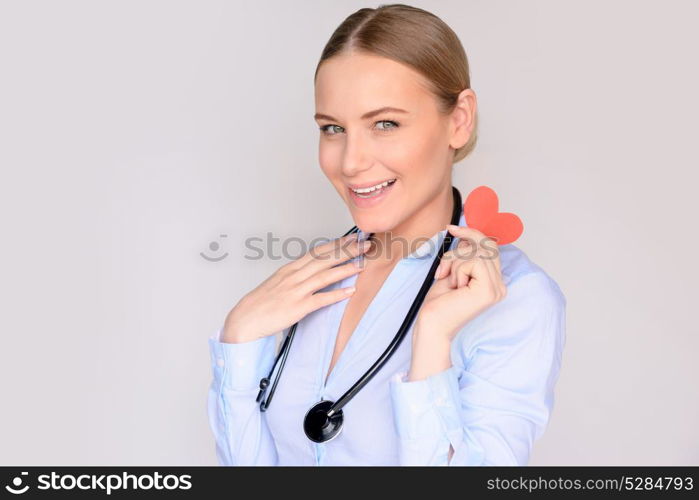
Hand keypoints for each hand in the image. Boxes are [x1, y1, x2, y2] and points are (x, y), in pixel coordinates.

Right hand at [222, 234, 371, 342]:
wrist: (245, 319)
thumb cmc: (262, 302)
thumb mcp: (279, 282)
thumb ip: (297, 275)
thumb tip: (314, 270)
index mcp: (290, 269)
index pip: (317, 252)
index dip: (336, 244)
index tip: (352, 237)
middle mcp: (294, 276)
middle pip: (324, 260)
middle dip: (346, 251)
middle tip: (365, 244)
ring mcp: (296, 291)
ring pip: (324, 276)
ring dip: (345, 269)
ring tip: (362, 264)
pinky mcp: (297, 308)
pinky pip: (320, 300)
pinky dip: (336, 295)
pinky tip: (350, 291)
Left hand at [416, 224, 506, 341]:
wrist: (432, 323)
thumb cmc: (439, 302)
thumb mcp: (452, 271)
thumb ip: (464, 256)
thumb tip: (467, 238)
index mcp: (493, 282)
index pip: (491, 247)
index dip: (473, 234)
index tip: (452, 228)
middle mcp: (500, 286)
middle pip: (486, 246)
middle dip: (459, 250)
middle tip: (443, 267)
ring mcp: (497, 289)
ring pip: (477, 253)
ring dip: (455, 263)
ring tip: (449, 282)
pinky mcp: (489, 290)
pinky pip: (474, 262)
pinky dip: (458, 270)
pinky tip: (455, 288)